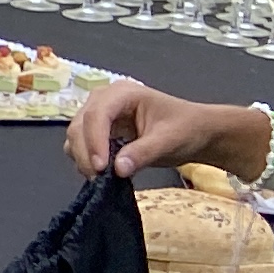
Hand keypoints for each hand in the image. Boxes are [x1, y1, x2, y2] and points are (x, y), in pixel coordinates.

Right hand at [67, 78, 265, 181]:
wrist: (197, 133)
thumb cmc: (187, 129)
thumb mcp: (169, 140)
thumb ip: (143, 153)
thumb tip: (117, 169)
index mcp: (122, 93)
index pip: (97, 115)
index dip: (94, 141)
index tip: (101, 168)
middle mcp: (105, 100)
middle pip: (80, 125)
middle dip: (86, 153)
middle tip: (99, 179)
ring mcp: (99, 114)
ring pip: (76, 136)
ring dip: (83, 158)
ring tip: (101, 178)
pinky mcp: (99, 130)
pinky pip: (81, 145)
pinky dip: (86, 159)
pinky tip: (103, 172)